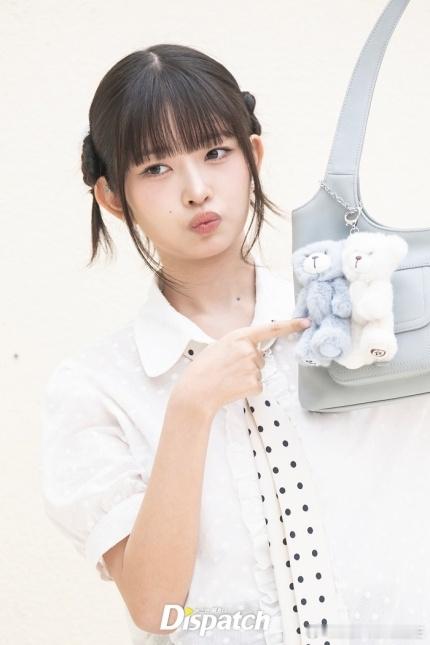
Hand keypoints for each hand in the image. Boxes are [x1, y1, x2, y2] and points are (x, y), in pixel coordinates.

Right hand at [173, 317, 310, 415]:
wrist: (196, 392)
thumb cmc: (203, 369)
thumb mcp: (219, 346)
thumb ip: (238, 344)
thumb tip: (253, 350)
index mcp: (239, 336)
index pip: (271, 328)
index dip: (291, 325)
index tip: (307, 322)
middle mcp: (249, 349)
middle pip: (260, 356)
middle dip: (248, 363)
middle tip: (227, 369)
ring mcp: (253, 367)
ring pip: (258, 371)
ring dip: (246, 376)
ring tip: (227, 378)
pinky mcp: (255, 383)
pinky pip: (257, 384)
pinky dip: (247, 388)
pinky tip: (233, 387)